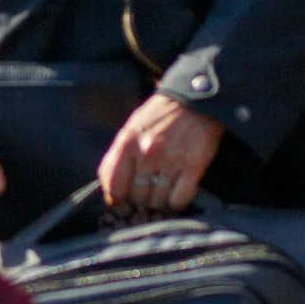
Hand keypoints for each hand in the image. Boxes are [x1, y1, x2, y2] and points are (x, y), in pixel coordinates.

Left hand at [97, 93, 222, 214]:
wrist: (193, 102)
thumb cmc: (158, 116)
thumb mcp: (131, 128)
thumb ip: (117, 157)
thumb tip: (111, 193)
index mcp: (127, 142)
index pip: (113, 184)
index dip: (117, 197)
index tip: (123, 200)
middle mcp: (147, 152)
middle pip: (137, 196)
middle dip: (141, 199)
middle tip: (148, 191)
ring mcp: (170, 160)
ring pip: (157, 200)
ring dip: (159, 202)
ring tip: (163, 191)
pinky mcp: (193, 166)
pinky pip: (179, 199)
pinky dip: (177, 202)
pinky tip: (177, 192)